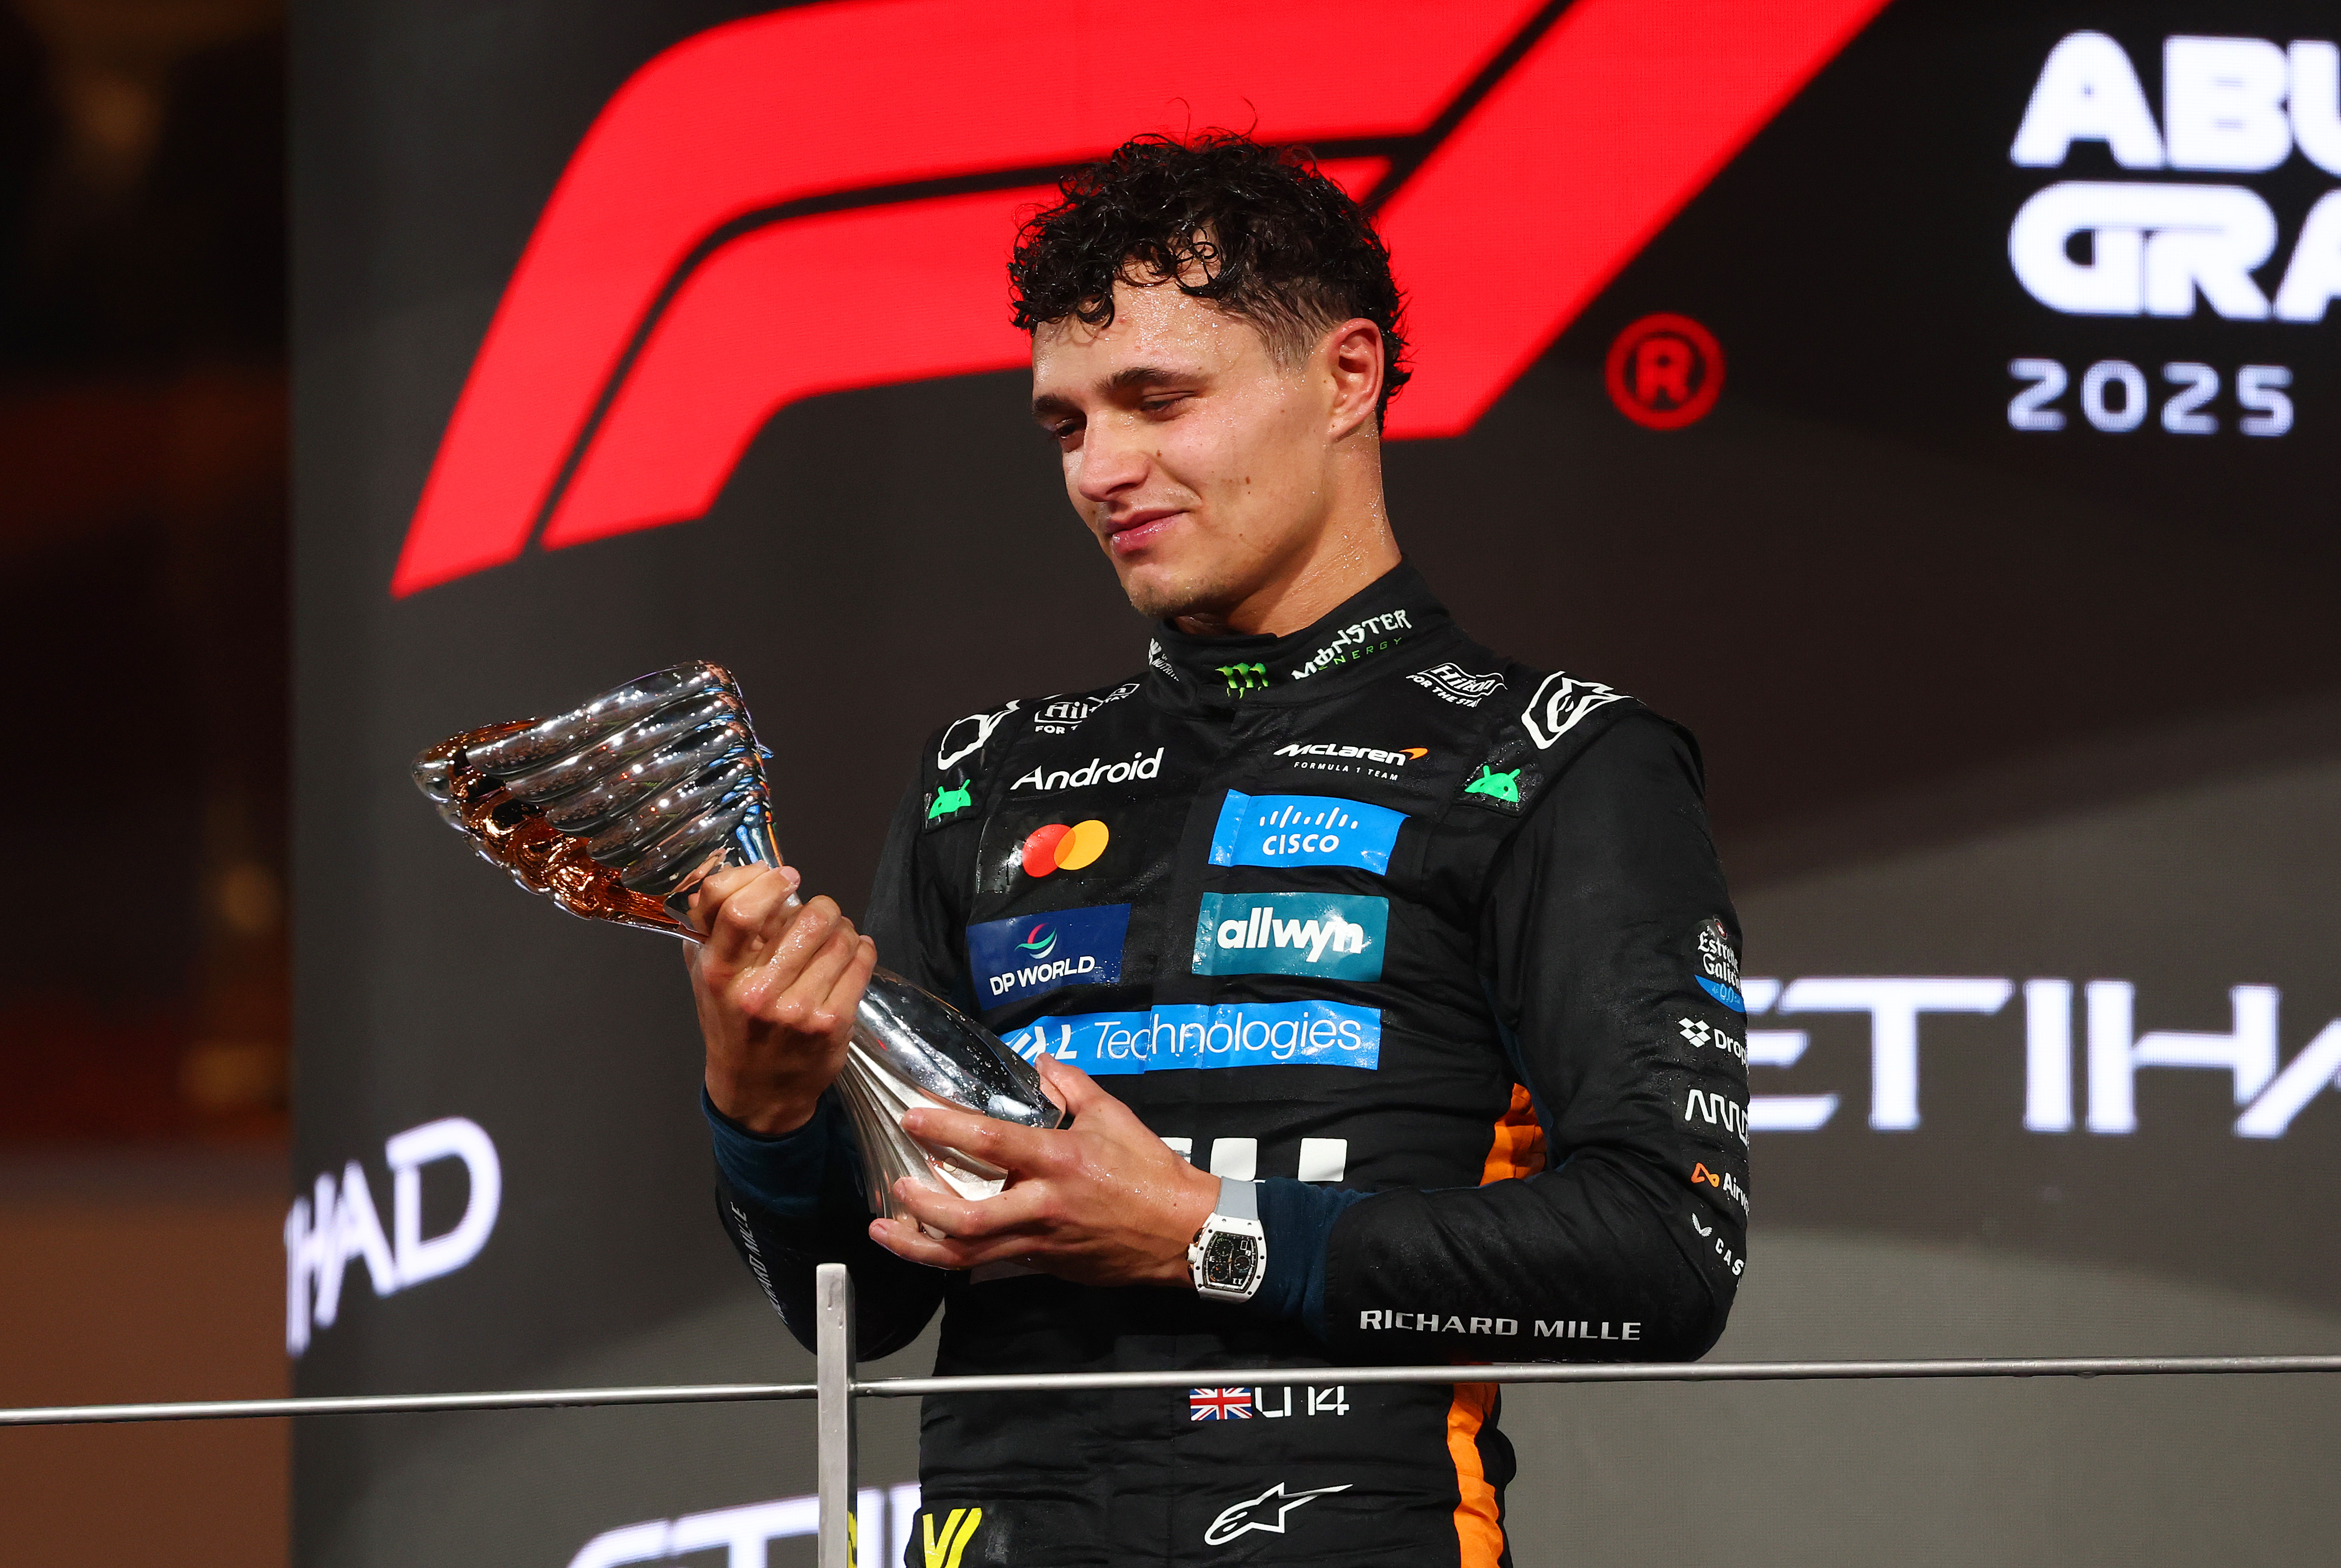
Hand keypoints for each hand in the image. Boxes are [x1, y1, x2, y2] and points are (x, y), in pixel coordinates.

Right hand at [686, 863, 876, 1135]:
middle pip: (808, 917)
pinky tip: (853, 952)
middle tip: (819, 913)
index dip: (767, 882)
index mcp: (719, 973)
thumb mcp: (705, 975)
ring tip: (835, 935)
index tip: (785, 878)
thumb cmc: (731, 1023)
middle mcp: (757, 992)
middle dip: (820, 906)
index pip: (737, 910)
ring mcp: (798, 1010)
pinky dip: (862, 948)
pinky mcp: (832, 1024)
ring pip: (841, 937)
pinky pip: (861, 962)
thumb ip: (710, 925)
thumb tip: (738, 870)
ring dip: (843, 928)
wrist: (756, 1090)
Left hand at [869, 1054, 1222, 1286]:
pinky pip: (990, 1262)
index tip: (913, 1117)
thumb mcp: (1114, 1116)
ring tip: (885, 1233)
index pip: (990, 1142)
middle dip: (921, 1207)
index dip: (945, 1128)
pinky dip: (955, 1255)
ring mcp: (1040, 1242)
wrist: (1183, 1234)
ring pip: (967, 1255)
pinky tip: (930, 1244)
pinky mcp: (1044, 1264)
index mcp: (1058, 1160)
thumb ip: (1072, 1086)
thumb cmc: (1150, 1171)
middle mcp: (1042, 1205)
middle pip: (966, 1218)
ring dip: (919, 1246)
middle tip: (894, 1189)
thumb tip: (1042, 1062)